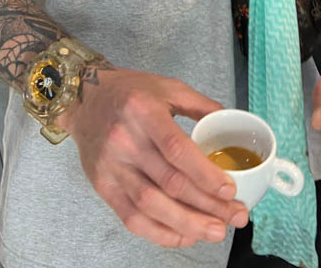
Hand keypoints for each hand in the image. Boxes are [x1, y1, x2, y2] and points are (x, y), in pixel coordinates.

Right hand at [59, 66, 248, 247]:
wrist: (85, 99)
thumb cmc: (129, 91)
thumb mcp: (167, 86)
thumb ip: (200, 104)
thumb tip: (233, 121)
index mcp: (144, 111)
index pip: (177, 149)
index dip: (205, 174)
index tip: (229, 190)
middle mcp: (125, 140)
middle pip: (170, 182)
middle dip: (208, 205)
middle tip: (235, 216)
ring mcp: (112, 166)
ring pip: (152, 205)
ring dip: (187, 224)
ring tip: (215, 231)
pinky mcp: (103, 185)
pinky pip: (132, 217)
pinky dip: (160, 232)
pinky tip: (184, 235)